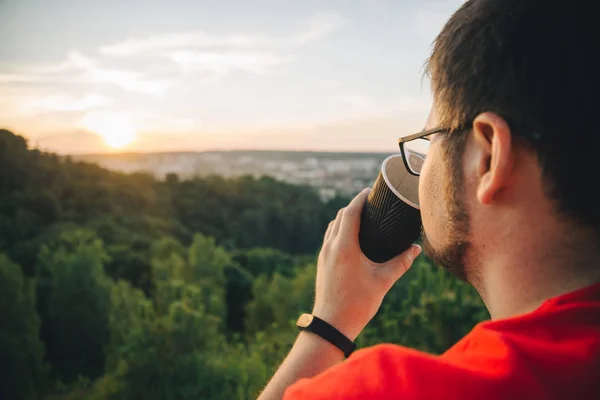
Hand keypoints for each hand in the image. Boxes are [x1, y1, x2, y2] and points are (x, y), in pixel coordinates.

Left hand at [312, 188, 421, 340]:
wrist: (331, 324)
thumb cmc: (357, 304)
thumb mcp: (383, 281)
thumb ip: (400, 263)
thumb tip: (416, 249)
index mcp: (344, 246)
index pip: (350, 212)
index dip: (360, 199)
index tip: (370, 191)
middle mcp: (331, 246)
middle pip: (340, 216)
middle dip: (354, 206)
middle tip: (371, 203)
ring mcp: (324, 254)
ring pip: (333, 226)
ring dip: (346, 217)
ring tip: (363, 217)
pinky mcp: (322, 263)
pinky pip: (330, 238)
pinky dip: (340, 230)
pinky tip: (352, 237)